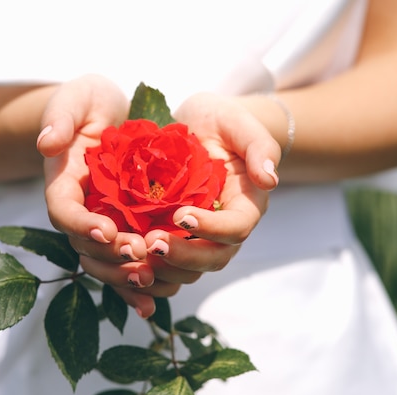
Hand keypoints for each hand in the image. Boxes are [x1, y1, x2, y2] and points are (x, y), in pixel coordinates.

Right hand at [38, 75, 181, 317]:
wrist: (107, 113)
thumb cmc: (88, 102)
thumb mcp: (75, 99)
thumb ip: (60, 118)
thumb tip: (47, 143)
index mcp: (63, 183)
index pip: (63, 211)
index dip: (81, 225)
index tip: (107, 230)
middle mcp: (79, 210)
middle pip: (85, 246)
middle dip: (110, 255)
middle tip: (140, 253)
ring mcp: (100, 222)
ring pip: (104, 261)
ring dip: (124, 275)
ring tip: (151, 278)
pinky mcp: (122, 228)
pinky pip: (124, 262)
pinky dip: (135, 286)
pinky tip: (153, 301)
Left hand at [143, 92, 280, 271]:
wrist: (198, 126)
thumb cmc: (222, 122)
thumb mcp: (240, 124)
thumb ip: (260, 147)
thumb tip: (270, 179)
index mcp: (246, 205)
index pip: (237, 228)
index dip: (212, 229)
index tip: (181, 216)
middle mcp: (225, 229)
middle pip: (213, 258)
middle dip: (184, 257)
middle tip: (152, 244)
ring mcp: (200, 237)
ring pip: (190, 269)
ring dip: (165, 268)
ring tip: (137, 252)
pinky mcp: (176, 238)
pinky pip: (167, 265)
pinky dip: (150, 269)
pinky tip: (127, 259)